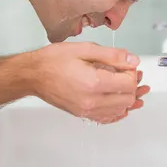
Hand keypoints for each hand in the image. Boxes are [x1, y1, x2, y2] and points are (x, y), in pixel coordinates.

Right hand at [29, 42, 149, 122]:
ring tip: (125, 83)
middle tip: (127, 72)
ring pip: (120, 110)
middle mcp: (92, 100)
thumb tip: (132, 60)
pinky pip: (107, 117)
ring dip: (127, 97)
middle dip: (132, 85)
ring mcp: (87, 110)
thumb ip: (112, 55)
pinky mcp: (82, 114)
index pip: (128, 84)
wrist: (33, 75)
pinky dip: (117, 109)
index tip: (127, 65)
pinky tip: (117, 99)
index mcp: (94, 82)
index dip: (133, 72)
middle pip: (128, 99)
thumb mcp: (84, 49)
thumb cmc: (54, 60)